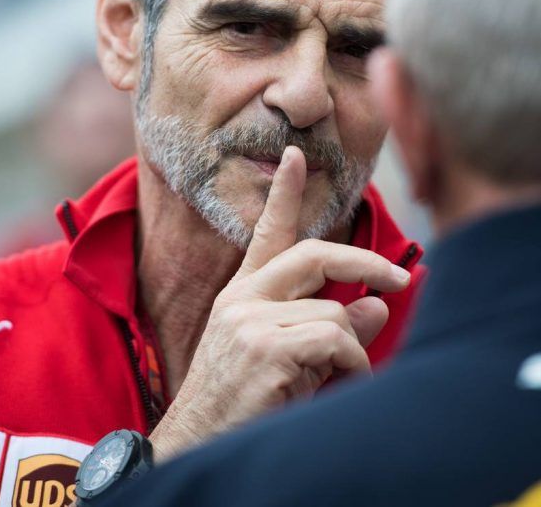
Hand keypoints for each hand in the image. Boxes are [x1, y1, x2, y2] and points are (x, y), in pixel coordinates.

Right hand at [150, 146, 409, 460]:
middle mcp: (244, 296)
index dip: (284, 193)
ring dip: (352, 348)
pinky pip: (336, 339)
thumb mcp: (291, 355)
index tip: (295, 155)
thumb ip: (328, 324)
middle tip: (399, 279)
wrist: (198, 442)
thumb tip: (376, 303)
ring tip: (335, 376)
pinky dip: (353, 364)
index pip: (267, 232)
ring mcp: (250, 320)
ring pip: (334, 310)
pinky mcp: (265, 348)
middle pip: (314, 254)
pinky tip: (338, 382)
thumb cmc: (246, 398)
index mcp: (245, 291)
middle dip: (363, 261)